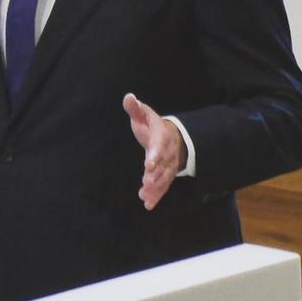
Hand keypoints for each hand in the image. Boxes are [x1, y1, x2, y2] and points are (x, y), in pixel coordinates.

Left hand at [122, 93, 186, 210]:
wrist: (173, 136)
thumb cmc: (152, 125)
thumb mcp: (143, 114)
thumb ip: (135, 108)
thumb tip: (128, 97)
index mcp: (161, 136)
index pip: (158, 146)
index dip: (154, 155)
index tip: (148, 164)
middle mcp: (167, 152)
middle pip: (163, 165)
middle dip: (155, 174)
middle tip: (147, 182)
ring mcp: (168, 165)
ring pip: (164, 177)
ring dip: (156, 187)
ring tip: (146, 196)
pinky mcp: (166, 175)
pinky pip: (163, 186)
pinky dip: (157, 195)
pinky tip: (148, 204)